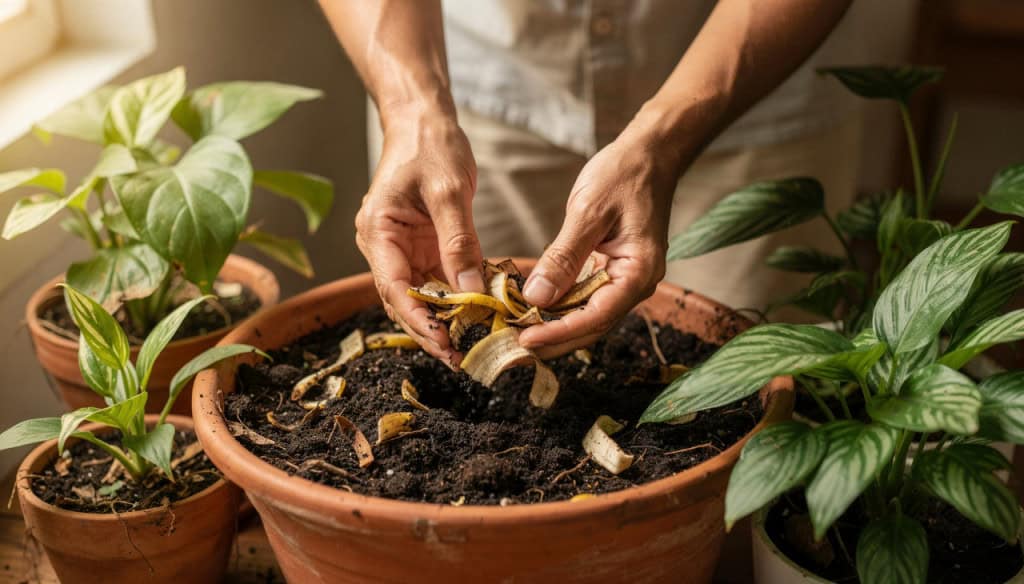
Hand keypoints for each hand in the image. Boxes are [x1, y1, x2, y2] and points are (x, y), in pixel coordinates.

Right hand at [355, 106, 483, 365]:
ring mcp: (402, 249)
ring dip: (443, 321)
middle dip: (431, 331)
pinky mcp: (421, 248)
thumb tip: (471, 290)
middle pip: (403, 301)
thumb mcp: (449, 191)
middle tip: (462, 358)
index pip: (393, 287)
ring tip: (472, 346)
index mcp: (378, 232)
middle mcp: (384, 246)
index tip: (444, 343)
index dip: (418, 319)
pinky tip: (477, 317)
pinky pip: (436, 281)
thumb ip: (459, 242)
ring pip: (420, 297)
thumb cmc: (430, 147)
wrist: (424, 121)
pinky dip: (455, 300)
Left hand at [518, 127, 681, 357]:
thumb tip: (537, 297)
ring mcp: (626, 280)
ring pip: (588, 316)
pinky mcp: (613, 272)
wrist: (649, 156)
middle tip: (514, 350)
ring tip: (518, 336)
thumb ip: (564, 257)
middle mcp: (636, 283)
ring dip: (556, 328)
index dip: (559, 332)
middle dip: (554, 340)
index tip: (526, 340)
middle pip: (592, 325)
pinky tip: (535, 312)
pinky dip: (561, 308)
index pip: (596, 316)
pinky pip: (586, 298)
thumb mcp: (589, 212)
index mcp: (638, 272)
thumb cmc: (623, 176)